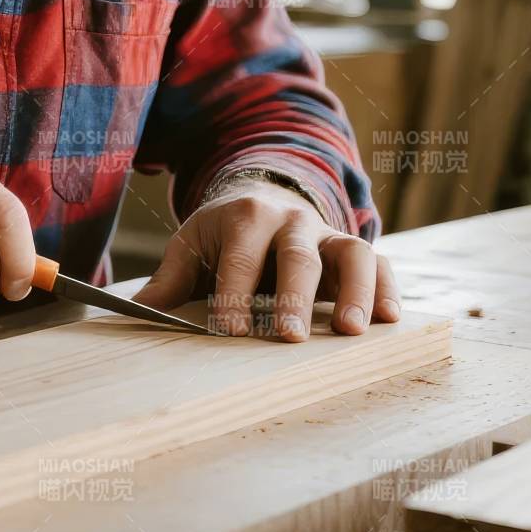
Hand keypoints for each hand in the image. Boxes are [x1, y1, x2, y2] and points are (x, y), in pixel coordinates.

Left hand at [134, 178, 399, 340]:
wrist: (265, 195)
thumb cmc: (224, 234)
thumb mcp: (193, 244)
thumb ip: (171, 278)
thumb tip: (139, 312)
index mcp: (245, 217)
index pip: (240, 257)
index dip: (234, 294)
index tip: (229, 331)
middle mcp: (291, 221)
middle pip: (297, 255)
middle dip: (294, 295)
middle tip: (289, 336)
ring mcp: (327, 234)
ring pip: (351, 253)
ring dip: (354, 291)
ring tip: (353, 331)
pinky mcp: (353, 249)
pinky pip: (380, 263)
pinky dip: (388, 288)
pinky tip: (391, 321)